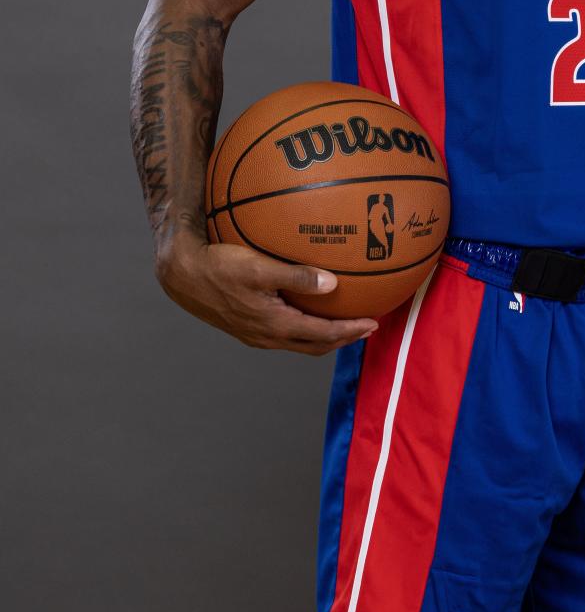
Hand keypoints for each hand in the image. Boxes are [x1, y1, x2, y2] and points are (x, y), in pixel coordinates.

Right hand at [155, 232, 378, 354]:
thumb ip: (297, 276)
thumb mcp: (259, 268)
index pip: (323, 335)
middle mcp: (267, 336)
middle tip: (366, 327)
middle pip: (315, 346)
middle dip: (343, 339)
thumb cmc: (219, 266)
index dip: (350, 331)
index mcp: (274, 325)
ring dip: (323, 336)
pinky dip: (304, 328)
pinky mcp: (247, 327)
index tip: (374, 323)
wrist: (182, 275)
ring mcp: (256, 334)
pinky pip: (284, 333)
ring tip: (342, 322)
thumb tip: (333, 283)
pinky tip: (306, 307)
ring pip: (299, 342)